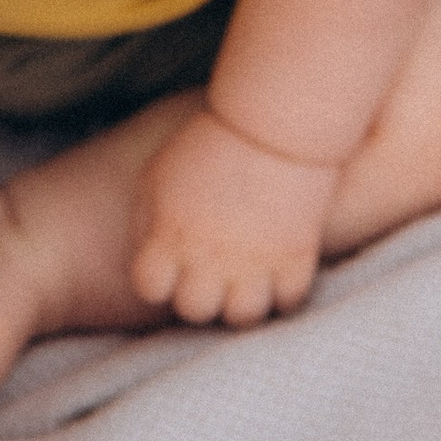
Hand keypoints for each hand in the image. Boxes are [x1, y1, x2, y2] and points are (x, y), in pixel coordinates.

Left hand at [130, 104, 338, 327]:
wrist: (276, 123)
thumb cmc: (212, 142)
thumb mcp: (159, 174)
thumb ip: (145, 219)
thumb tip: (148, 252)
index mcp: (168, 237)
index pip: (149, 288)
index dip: (159, 278)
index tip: (172, 262)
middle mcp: (207, 260)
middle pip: (194, 311)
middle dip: (200, 294)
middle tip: (212, 274)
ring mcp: (253, 265)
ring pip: (242, 317)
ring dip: (241, 302)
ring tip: (246, 281)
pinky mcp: (295, 260)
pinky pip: (287, 303)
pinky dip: (282, 293)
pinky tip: (278, 272)